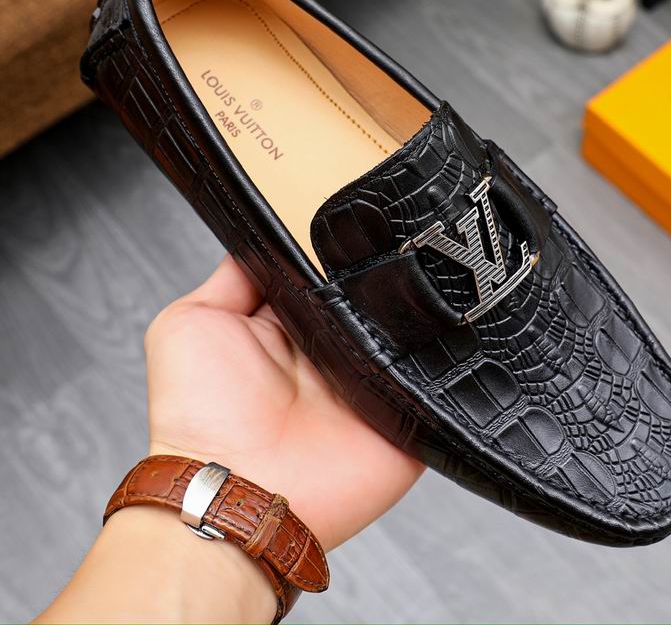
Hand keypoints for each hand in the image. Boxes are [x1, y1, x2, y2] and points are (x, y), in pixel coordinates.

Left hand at [145, 254, 423, 551]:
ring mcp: (370, 383)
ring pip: (407, 327)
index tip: (347, 217)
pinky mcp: (403, 414)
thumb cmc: (200, 414)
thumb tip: (261, 240)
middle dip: (378, 271)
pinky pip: (434, 374)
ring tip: (418, 278)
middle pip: (369, 295)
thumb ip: (233, 278)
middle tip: (390, 239)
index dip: (332, 249)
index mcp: (289, 327)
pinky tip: (442, 324)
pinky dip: (440, 353)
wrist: (238, 492)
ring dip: (410, 309)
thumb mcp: (189, 322)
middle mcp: (332, 352)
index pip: (322, 275)